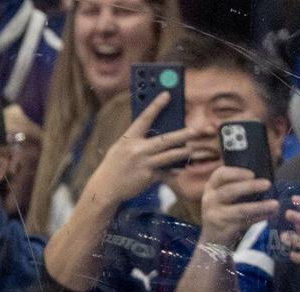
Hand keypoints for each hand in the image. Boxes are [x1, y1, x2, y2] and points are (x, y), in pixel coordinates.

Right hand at [83, 92, 197, 207]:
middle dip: (182, 134)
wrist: (105, 188)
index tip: (167, 94)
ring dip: (183, 152)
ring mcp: (144, 164)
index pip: (144, 119)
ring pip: (169, 156)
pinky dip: (173, 171)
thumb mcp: (120, 148)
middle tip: (195, 130)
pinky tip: (180, 170)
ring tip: (191, 148)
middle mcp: (137, 150)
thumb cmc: (114, 166)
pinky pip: (166, 172)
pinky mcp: (149, 177)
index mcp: (129, 139)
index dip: (156, 106)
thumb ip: (136, 141)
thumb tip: (155, 133)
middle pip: (165, 139)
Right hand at [197, 166, 278, 247]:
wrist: (212, 239)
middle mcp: (210, 200)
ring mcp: (216, 215)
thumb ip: (239, 184)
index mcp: (211, 188)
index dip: (236, 173)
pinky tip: (271, 214)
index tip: (252, 174)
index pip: (220, 175)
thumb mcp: (224, 196)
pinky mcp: (225, 229)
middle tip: (268, 184)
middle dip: (250, 187)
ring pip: (240, 209)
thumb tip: (267, 169)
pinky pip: (245, 222)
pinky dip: (259, 218)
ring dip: (260, 206)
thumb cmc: (223, 211)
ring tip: (275, 204)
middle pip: (229, 191)